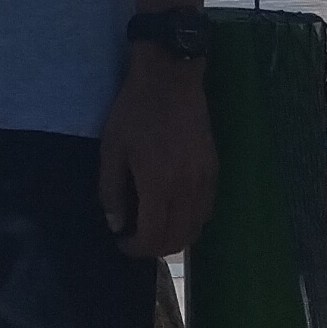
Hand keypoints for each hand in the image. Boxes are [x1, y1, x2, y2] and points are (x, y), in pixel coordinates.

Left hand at [98, 51, 215, 259]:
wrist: (171, 78)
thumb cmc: (135, 111)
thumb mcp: (112, 149)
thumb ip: (112, 191)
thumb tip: (117, 224)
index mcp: (158, 185)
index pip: (153, 236)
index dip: (136, 249)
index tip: (122, 243)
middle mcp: (187, 189)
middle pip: (177, 239)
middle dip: (155, 248)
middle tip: (136, 239)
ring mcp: (205, 180)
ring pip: (196, 228)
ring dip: (175, 237)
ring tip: (154, 228)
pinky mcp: (214, 170)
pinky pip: (206, 210)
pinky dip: (191, 221)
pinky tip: (174, 212)